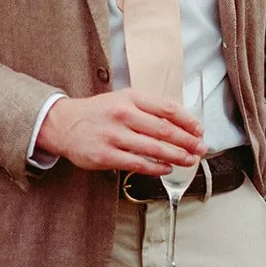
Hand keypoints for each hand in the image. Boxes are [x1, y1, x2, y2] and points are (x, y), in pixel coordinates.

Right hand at [36, 88, 204, 174]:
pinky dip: (156, 168)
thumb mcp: (123, 99)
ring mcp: (114, 135)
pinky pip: (137, 164)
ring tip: (189, 160)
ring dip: (176, 156)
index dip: (187, 120)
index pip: (166, 107)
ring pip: (153, 148)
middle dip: (187, 141)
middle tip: (201, 148)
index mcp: (130, 97)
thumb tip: (180, 121)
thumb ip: (148, 108)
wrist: (64, 124)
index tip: (199, 129)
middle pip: (164, 129)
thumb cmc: (99, 112)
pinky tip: (166, 169)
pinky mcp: (106, 155)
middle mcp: (123, 114)